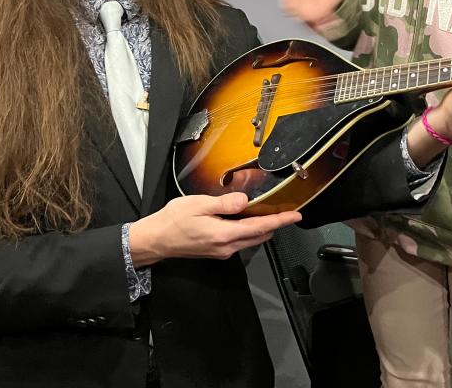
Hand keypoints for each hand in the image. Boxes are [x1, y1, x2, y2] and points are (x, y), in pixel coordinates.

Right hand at [128, 193, 301, 265]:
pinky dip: (250, 230)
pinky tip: (247, 218)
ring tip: (271, 212)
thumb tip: (245, 201)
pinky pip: (240, 241)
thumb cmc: (173, 221)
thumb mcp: (199, 205)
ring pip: (251, 240)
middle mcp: (227, 247)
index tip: (296, 216)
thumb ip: (224, 204)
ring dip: (263, 228)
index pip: (260, 227)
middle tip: (287, 211)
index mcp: (225, 235)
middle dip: (275, 224)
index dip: (280, 221)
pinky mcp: (216, 251)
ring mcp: (222, 251)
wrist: (156, 240)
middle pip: (260, 236)